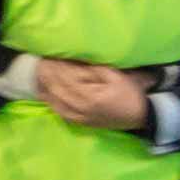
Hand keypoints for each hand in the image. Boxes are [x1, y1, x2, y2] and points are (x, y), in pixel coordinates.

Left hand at [28, 55, 150, 131]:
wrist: (141, 115)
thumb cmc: (130, 92)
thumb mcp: (115, 76)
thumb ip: (93, 70)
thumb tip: (74, 61)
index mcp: (91, 96)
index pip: (67, 78)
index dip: (57, 67)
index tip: (48, 55)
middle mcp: (82, 109)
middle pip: (59, 90)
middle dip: (47, 75)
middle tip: (39, 61)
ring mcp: (81, 118)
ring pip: (56, 102)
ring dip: (45, 87)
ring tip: (37, 74)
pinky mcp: (81, 123)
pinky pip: (61, 113)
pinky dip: (50, 103)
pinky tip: (43, 93)